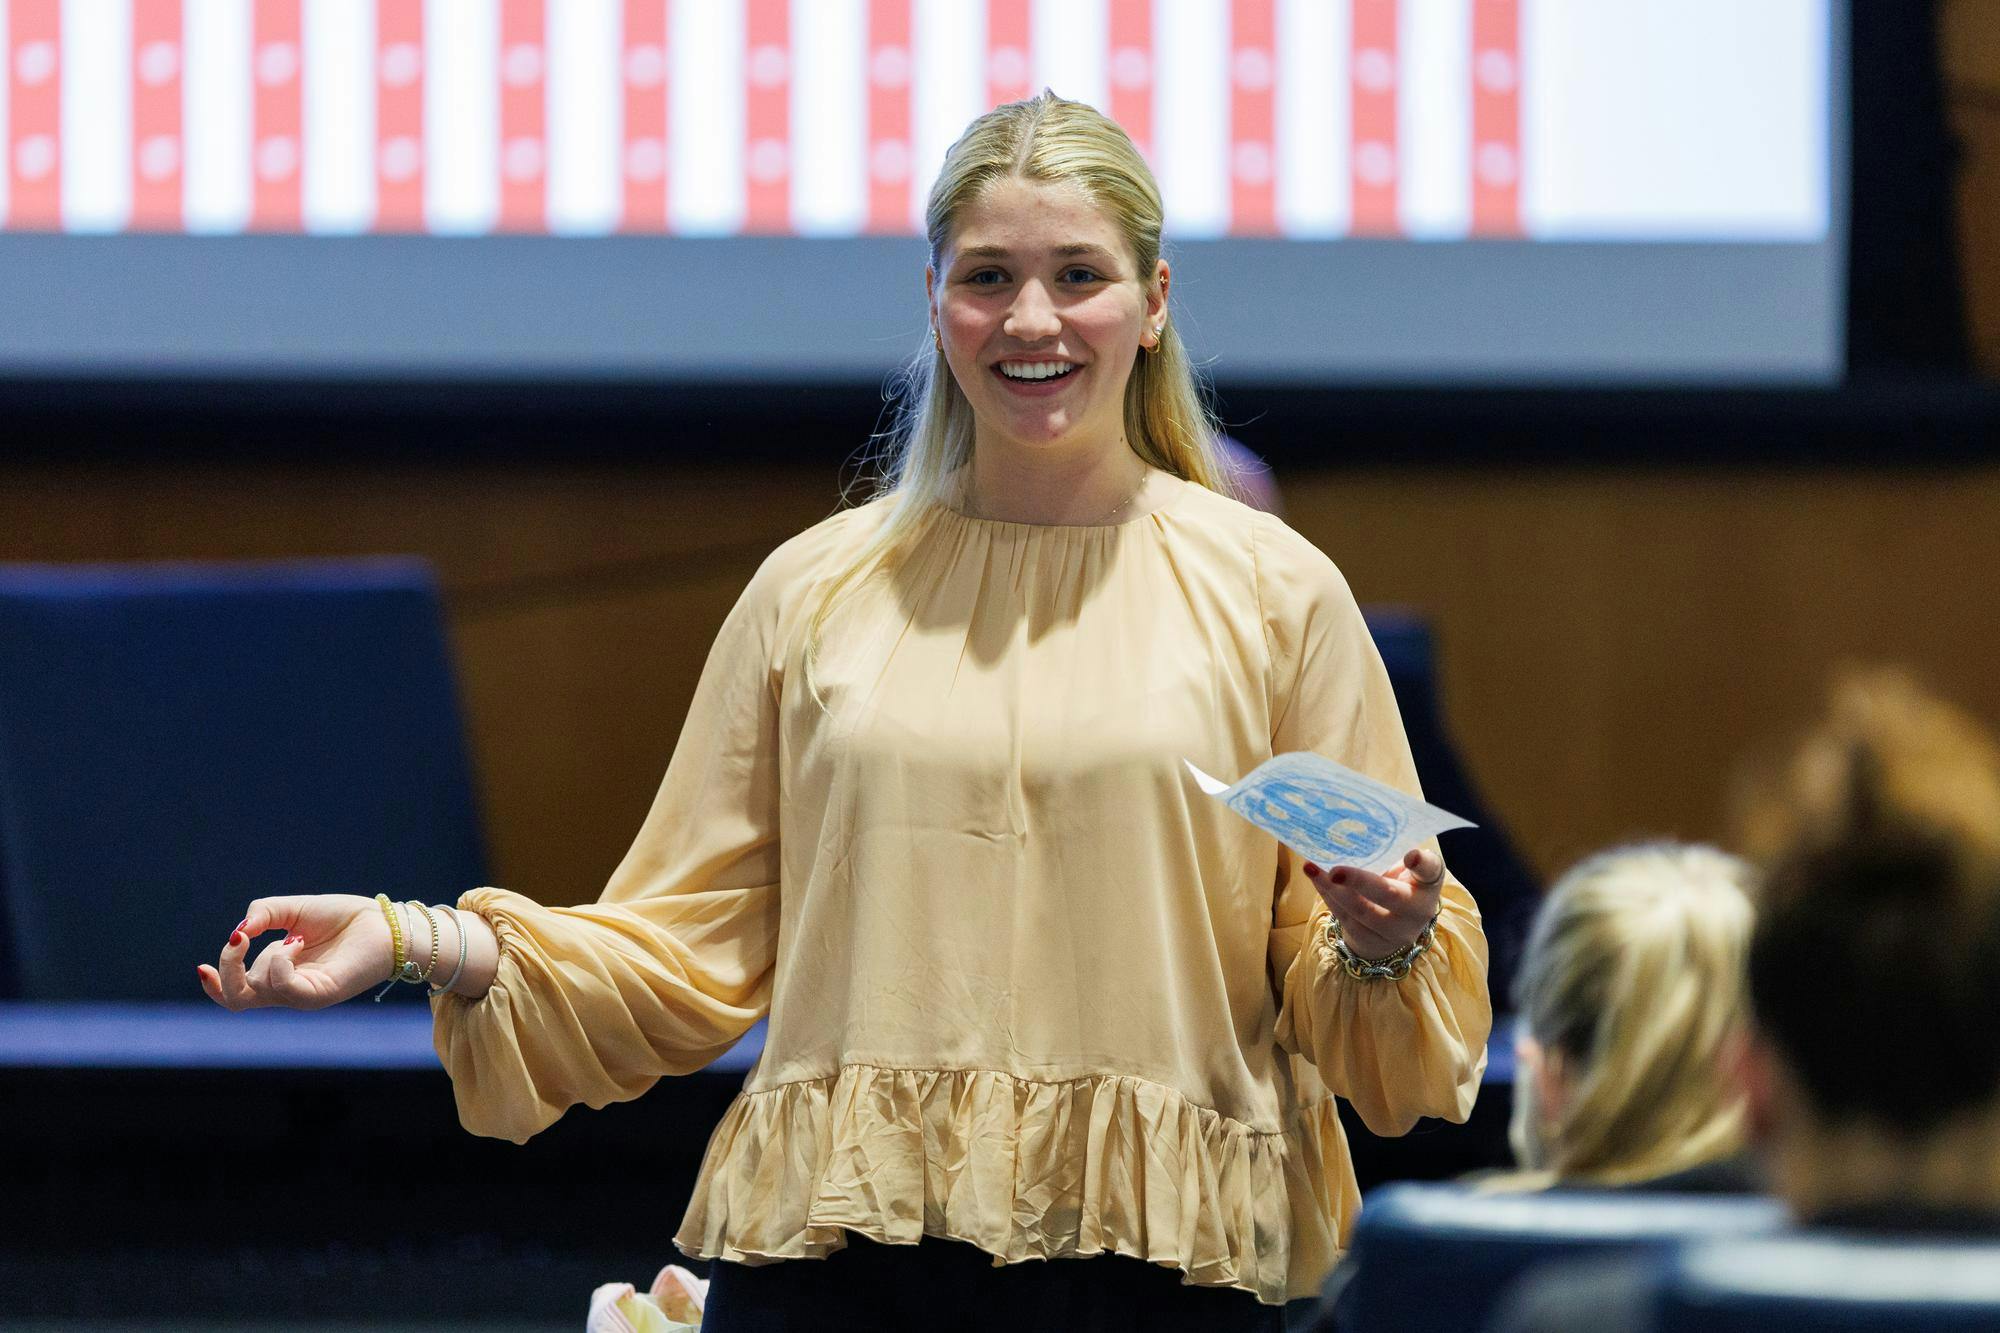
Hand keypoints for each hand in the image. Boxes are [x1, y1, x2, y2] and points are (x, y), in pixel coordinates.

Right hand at [196, 894, 393, 1010]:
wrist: (385, 923)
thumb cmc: (345, 918)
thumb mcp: (295, 909)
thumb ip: (263, 914)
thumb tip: (238, 931)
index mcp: (277, 972)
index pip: (237, 993)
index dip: (213, 985)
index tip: (200, 966)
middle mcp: (286, 987)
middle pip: (235, 999)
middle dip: (224, 971)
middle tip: (238, 941)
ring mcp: (302, 994)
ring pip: (254, 994)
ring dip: (261, 959)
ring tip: (294, 938)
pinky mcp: (319, 994)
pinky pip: (283, 987)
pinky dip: (278, 963)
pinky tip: (297, 945)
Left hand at [1305, 847, 1444, 960]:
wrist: (1393, 928)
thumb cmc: (1398, 885)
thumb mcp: (1404, 869)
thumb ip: (1390, 852)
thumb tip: (1353, 826)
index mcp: (1427, 884)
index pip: (1431, 871)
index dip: (1422, 864)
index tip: (1411, 855)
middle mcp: (1416, 911)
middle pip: (1389, 895)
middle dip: (1360, 882)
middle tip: (1336, 870)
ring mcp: (1392, 930)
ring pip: (1359, 910)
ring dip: (1332, 888)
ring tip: (1312, 868)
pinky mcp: (1368, 939)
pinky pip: (1343, 917)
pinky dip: (1327, 895)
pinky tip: (1315, 878)